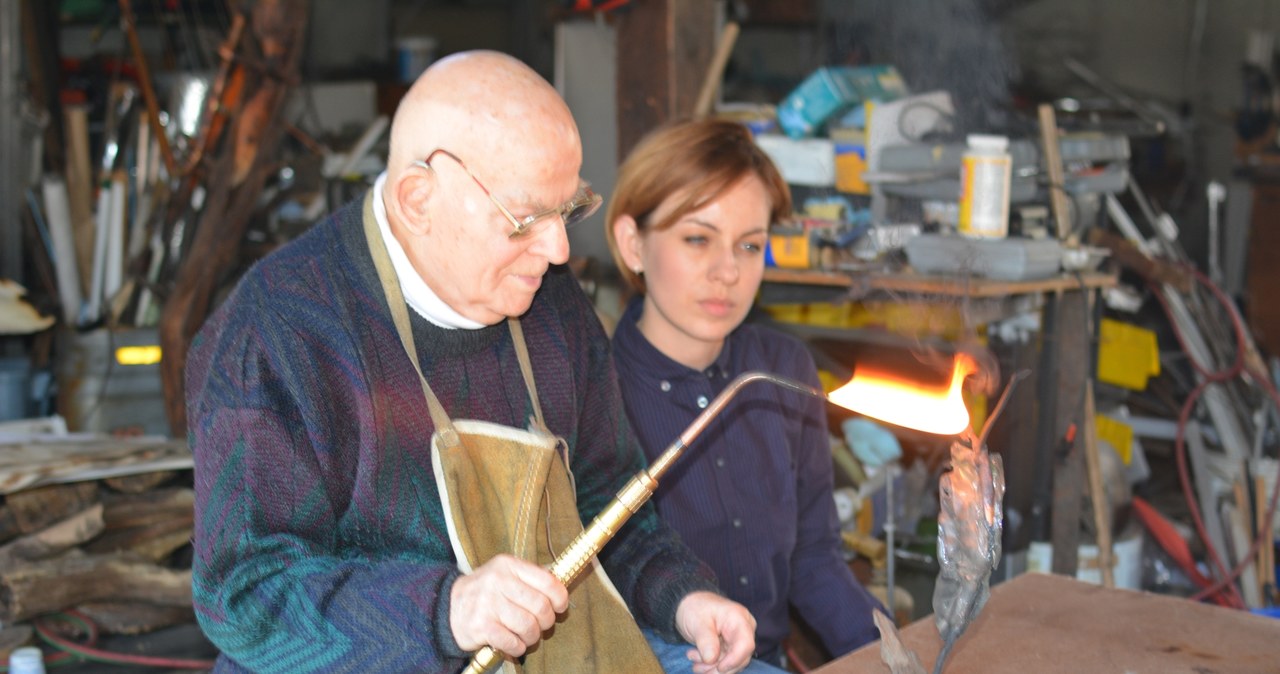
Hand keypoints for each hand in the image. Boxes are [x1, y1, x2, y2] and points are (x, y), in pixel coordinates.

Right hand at [449, 554, 569, 656]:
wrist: (448, 606)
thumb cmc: (485, 592)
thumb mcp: (505, 573)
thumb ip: (530, 578)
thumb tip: (560, 589)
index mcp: (508, 565)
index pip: (547, 581)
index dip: (560, 598)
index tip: (559, 607)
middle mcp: (498, 581)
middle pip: (540, 607)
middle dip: (546, 621)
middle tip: (541, 625)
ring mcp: (488, 604)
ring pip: (529, 626)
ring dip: (532, 637)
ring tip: (527, 636)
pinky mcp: (481, 626)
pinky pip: (512, 642)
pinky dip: (518, 647)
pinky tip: (514, 644)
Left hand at [674, 591, 756, 673]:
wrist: (690, 605)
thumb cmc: (696, 607)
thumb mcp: (697, 621)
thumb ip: (705, 640)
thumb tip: (711, 659)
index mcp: (739, 619)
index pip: (745, 644)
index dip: (734, 660)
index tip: (719, 668)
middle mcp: (743, 630)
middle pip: (740, 658)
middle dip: (719, 667)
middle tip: (696, 666)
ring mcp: (737, 640)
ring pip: (732, 664)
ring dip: (712, 667)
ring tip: (692, 658)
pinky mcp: (730, 648)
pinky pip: (725, 663)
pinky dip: (711, 665)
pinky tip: (696, 660)